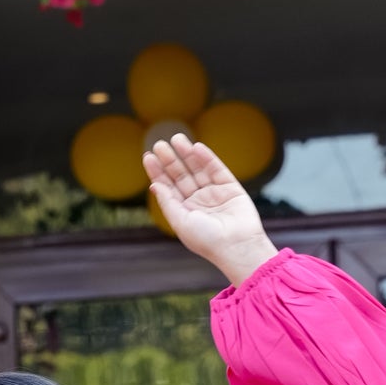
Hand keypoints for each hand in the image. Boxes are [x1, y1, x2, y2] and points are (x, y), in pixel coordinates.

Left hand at [144, 136, 276, 288]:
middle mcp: (198, 201)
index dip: (158, 172)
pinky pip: (216, 169)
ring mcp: (213, 193)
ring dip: (186, 154)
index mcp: (184, 211)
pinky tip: (195, 147)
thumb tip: (154, 185)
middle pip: (180, 175)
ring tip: (176, 139)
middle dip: (170, 160)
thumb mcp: (181, 222)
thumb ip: (167, 202)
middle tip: (159, 144)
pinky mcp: (230, 187)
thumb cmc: (207, 241)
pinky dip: (206, 157)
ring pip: (197, 169)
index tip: (148, 156)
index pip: (168, 187)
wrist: (237, 246)